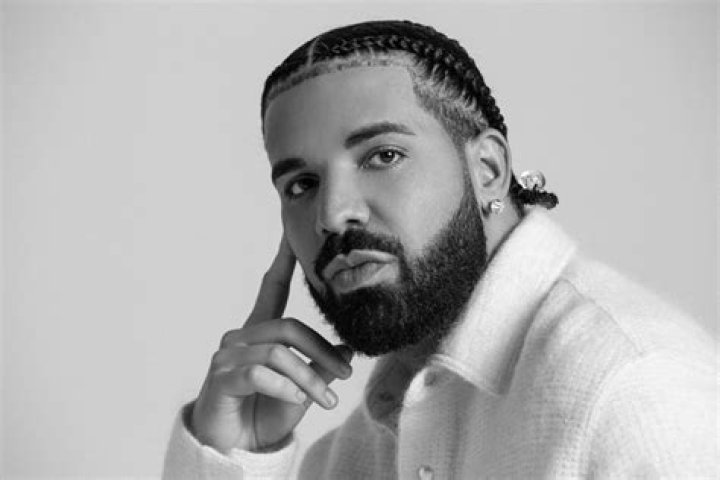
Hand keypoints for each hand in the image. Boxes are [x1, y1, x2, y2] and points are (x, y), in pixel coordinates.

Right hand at [190, 236, 352, 452]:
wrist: (237, 449)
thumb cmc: (265, 414)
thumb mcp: (302, 390)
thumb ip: (320, 368)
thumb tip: (347, 350)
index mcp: (260, 333)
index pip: (270, 289)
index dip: (281, 262)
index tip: (291, 235)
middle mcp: (241, 337)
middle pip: (288, 327)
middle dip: (322, 351)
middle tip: (347, 374)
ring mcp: (227, 356)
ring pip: (278, 354)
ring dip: (309, 380)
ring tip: (326, 401)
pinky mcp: (220, 377)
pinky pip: (259, 373)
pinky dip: (284, 388)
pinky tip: (295, 402)